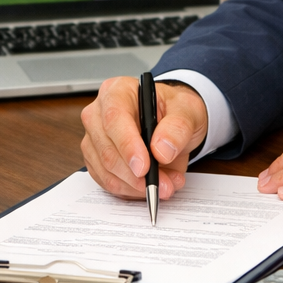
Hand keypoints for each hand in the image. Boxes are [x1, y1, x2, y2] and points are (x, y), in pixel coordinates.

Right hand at [81, 77, 207, 199]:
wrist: (172, 124)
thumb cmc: (174, 111)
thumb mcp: (187, 110)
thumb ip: (178, 127)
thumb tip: (161, 150)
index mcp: (117, 91)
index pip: (114, 118)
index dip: (128, 145)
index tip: (145, 167)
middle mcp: (98, 113)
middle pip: (107, 150)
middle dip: (137, 175)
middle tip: (165, 185)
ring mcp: (95, 138)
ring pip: (106, 171)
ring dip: (136, 186)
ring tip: (166, 184)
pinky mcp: (96, 159)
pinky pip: (107, 182)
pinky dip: (130, 190)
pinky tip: (150, 186)